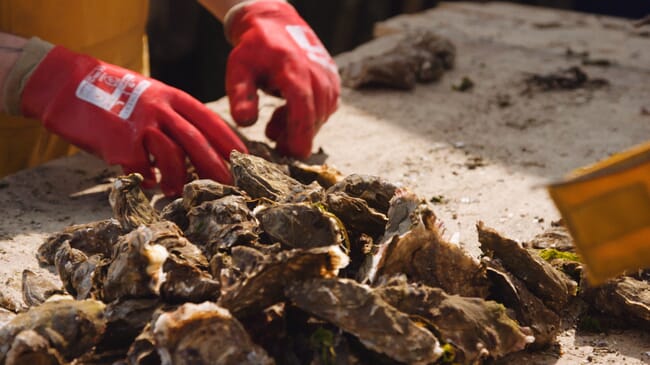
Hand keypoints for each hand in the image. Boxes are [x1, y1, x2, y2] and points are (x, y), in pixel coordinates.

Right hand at [21, 45, 246, 195]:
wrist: (66, 85)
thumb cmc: (112, 94)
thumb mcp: (150, 93)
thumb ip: (173, 115)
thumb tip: (198, 147)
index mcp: (172, 96)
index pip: (210, 120)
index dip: (230, 141)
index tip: (246, 158)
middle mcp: (160, 108)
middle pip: (198, 142)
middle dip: (217, 167)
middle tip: (228, 186)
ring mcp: (140, 125)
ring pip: (173, 157)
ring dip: (179, 180)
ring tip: (176, 192)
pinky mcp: (119, 142)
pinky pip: (142, 170)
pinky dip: (148, 180)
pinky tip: (147, 184)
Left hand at [225, 0, 339, 158]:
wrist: (275, 25)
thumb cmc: (255, 50)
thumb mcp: (238, 69)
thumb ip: (240, 95)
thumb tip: (245, 122)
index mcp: (292, 67)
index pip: (302, 103)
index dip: (301, 130)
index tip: (298, 154)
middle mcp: (317, 72)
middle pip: (314, 114)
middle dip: (297, 136)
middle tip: (276, 146)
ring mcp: (328, 77)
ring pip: (321, 115)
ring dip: (299, 126)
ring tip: (273, 126)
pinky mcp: (333, 83)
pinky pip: (325, 109)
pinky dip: (307, 118)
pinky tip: (286, 114)